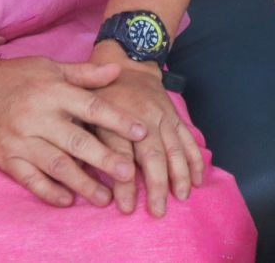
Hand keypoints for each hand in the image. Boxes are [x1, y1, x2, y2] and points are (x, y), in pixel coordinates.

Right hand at [0, 54, 146, 207]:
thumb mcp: (50, 68)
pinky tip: (68, 200)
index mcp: (52, 91)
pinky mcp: (7, 158)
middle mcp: (37, 116)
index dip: (118, 120)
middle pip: (77, 141)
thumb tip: (117, 69)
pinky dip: (49, 192)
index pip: (92, 107)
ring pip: (56, 165)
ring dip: (82, 182)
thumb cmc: (15, 77)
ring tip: (105, 197)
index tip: (142, 131)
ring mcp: (21, 140)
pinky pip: (30, 179)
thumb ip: (84, 74)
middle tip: (130, 173)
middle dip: (105, 159)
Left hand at [90, 42, 203, 216]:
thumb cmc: (101, 94)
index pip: (121, 156)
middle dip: (157, 185)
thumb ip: (84, 140)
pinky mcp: (174, 117)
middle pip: (153, 156)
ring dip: (180, 174)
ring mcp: (162, 118)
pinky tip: (198, 178)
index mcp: (116, 120)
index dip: (124, 183)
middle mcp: (142, 120)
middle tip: (158, 211)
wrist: (127, 63)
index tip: (126, 207)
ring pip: (174, 148)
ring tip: (182, 197)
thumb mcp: (85, 112)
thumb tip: (77, 172)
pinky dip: (195, 159)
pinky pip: (188, 139)